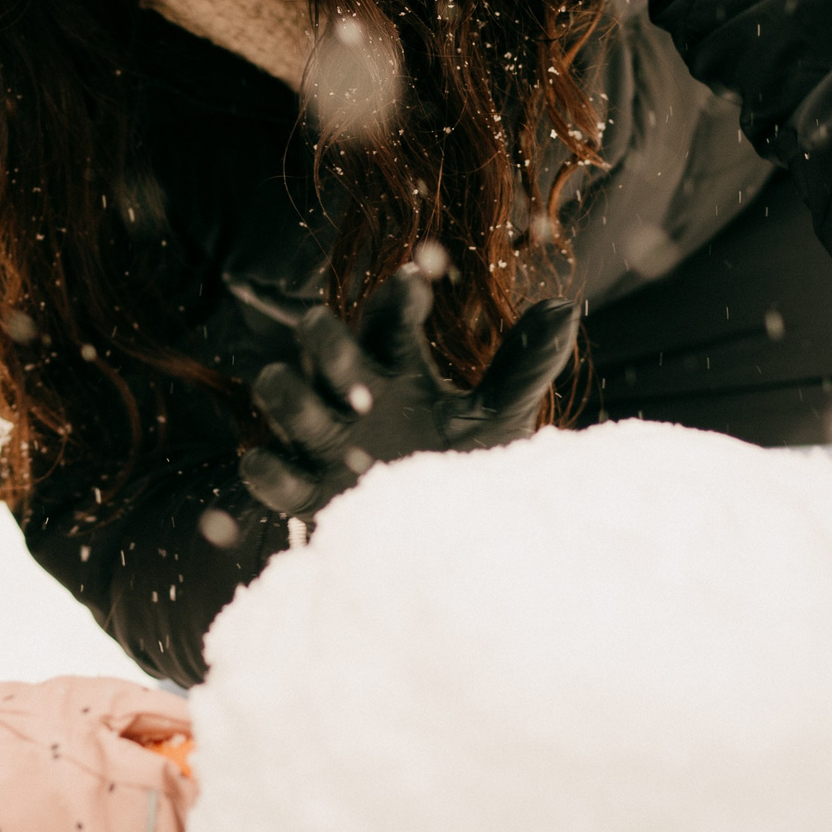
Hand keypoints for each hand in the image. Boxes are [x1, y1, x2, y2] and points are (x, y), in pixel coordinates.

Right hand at [239, 267, 576, 517]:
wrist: (445, 547)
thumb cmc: (461, 465)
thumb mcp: (497, 417)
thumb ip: (523, 365)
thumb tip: (566, 307)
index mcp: (394, 364)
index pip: (386, 314)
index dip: (397, 296)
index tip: (421, 285)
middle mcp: (349, 391)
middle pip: (317, 342)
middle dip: (324, 338)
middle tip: (356, 362)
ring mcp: (320, 438)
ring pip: (280, 394)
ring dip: (289, 394)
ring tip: (324, 413)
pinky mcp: (302, 491)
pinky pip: (266, 472)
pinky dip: (266, 468)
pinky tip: (281, 465)